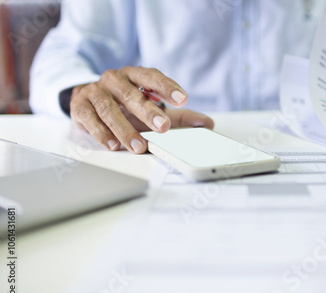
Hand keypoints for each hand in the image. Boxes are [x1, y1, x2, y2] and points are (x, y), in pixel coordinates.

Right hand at [69, 66, 213, 152]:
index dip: (167, 87)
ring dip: (125, 129)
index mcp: (134, 75)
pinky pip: (90, 119)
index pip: (152, 76)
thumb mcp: (152, 107)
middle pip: (131, 95)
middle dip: (148, 111)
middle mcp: (113, 79)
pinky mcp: (80, 106)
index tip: (183, 99)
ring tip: (139, 146)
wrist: (87, 99)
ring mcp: (95, 92)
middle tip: (163, 126)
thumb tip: (208, 124)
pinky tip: (113, 145)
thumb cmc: (124, 104)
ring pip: (110, 109)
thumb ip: (180, 117)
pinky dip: (102, 133)